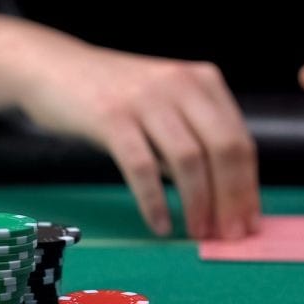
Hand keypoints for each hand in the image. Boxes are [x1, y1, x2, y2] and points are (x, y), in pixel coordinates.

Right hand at [12, 33, 260, 239]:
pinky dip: (154, 201)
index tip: (249, 222)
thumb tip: (226, 198)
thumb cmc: (116, 95)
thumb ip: (196, 138)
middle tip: (230, 235)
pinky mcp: (111, 116)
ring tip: (197, 232)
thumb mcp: (167, 105)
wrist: (53, 67)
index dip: (249, 186)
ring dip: (198, 203)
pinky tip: (161, 224)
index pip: (240, 140)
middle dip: (232, 198)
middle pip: (223, 149)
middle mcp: (180, 84)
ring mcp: (146, 98)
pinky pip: (142, 168)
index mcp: (203, 81)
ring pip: (188, 160)